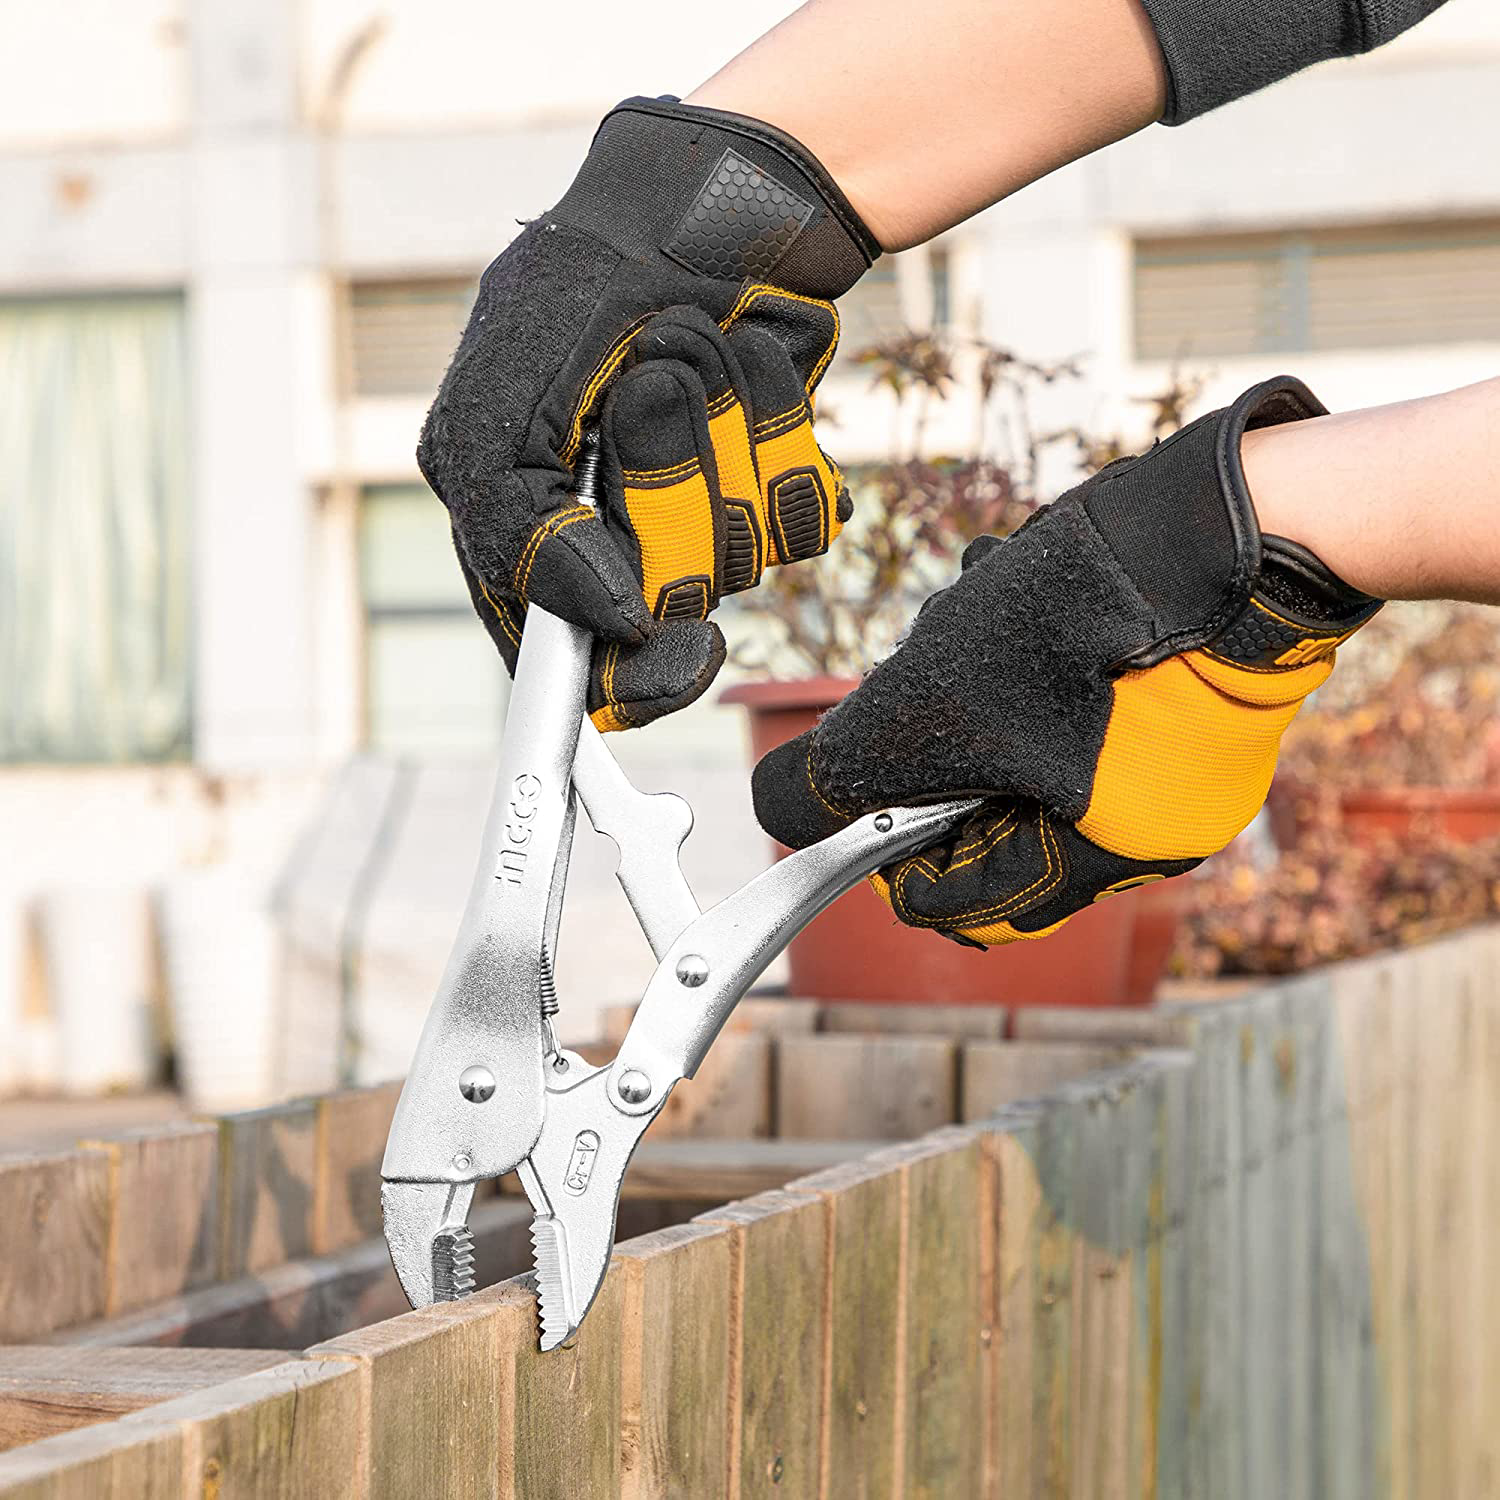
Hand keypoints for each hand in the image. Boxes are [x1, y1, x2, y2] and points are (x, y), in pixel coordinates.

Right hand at [418, 96, 878, 730]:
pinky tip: (753, 368)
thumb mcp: (504, 416)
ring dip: (727, 442)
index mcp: (525, 531)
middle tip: (657, 393)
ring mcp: (694, 512)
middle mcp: (612, 538)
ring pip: (744, 559)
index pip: (576, 664)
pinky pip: (803, 519)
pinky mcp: (764, 482)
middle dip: (677, 496)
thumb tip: (614, 628)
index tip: (687, 651)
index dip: (634, 678)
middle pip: (671, 605)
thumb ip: (524, 540)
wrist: (700, 199)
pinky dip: (785, 440)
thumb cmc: (580, 293)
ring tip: (695, 353)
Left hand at [751, 377, 1383, 945]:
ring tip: (966, 621)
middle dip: (936, 757)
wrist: (1230, 523)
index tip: (857, 811)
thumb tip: (780, 814)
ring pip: (1027, 747)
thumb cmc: (1084, 628)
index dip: (897, 862)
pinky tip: (1008, 594)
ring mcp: (1178, 753)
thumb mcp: (926, 709)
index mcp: (1104, 856)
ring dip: (974, 693)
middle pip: (994, 821)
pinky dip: (1022, 658)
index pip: (972, 903)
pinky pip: (1076, 697)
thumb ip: (839, 776)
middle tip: (919, 690)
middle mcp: (1151, 821)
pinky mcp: (1184, 686)